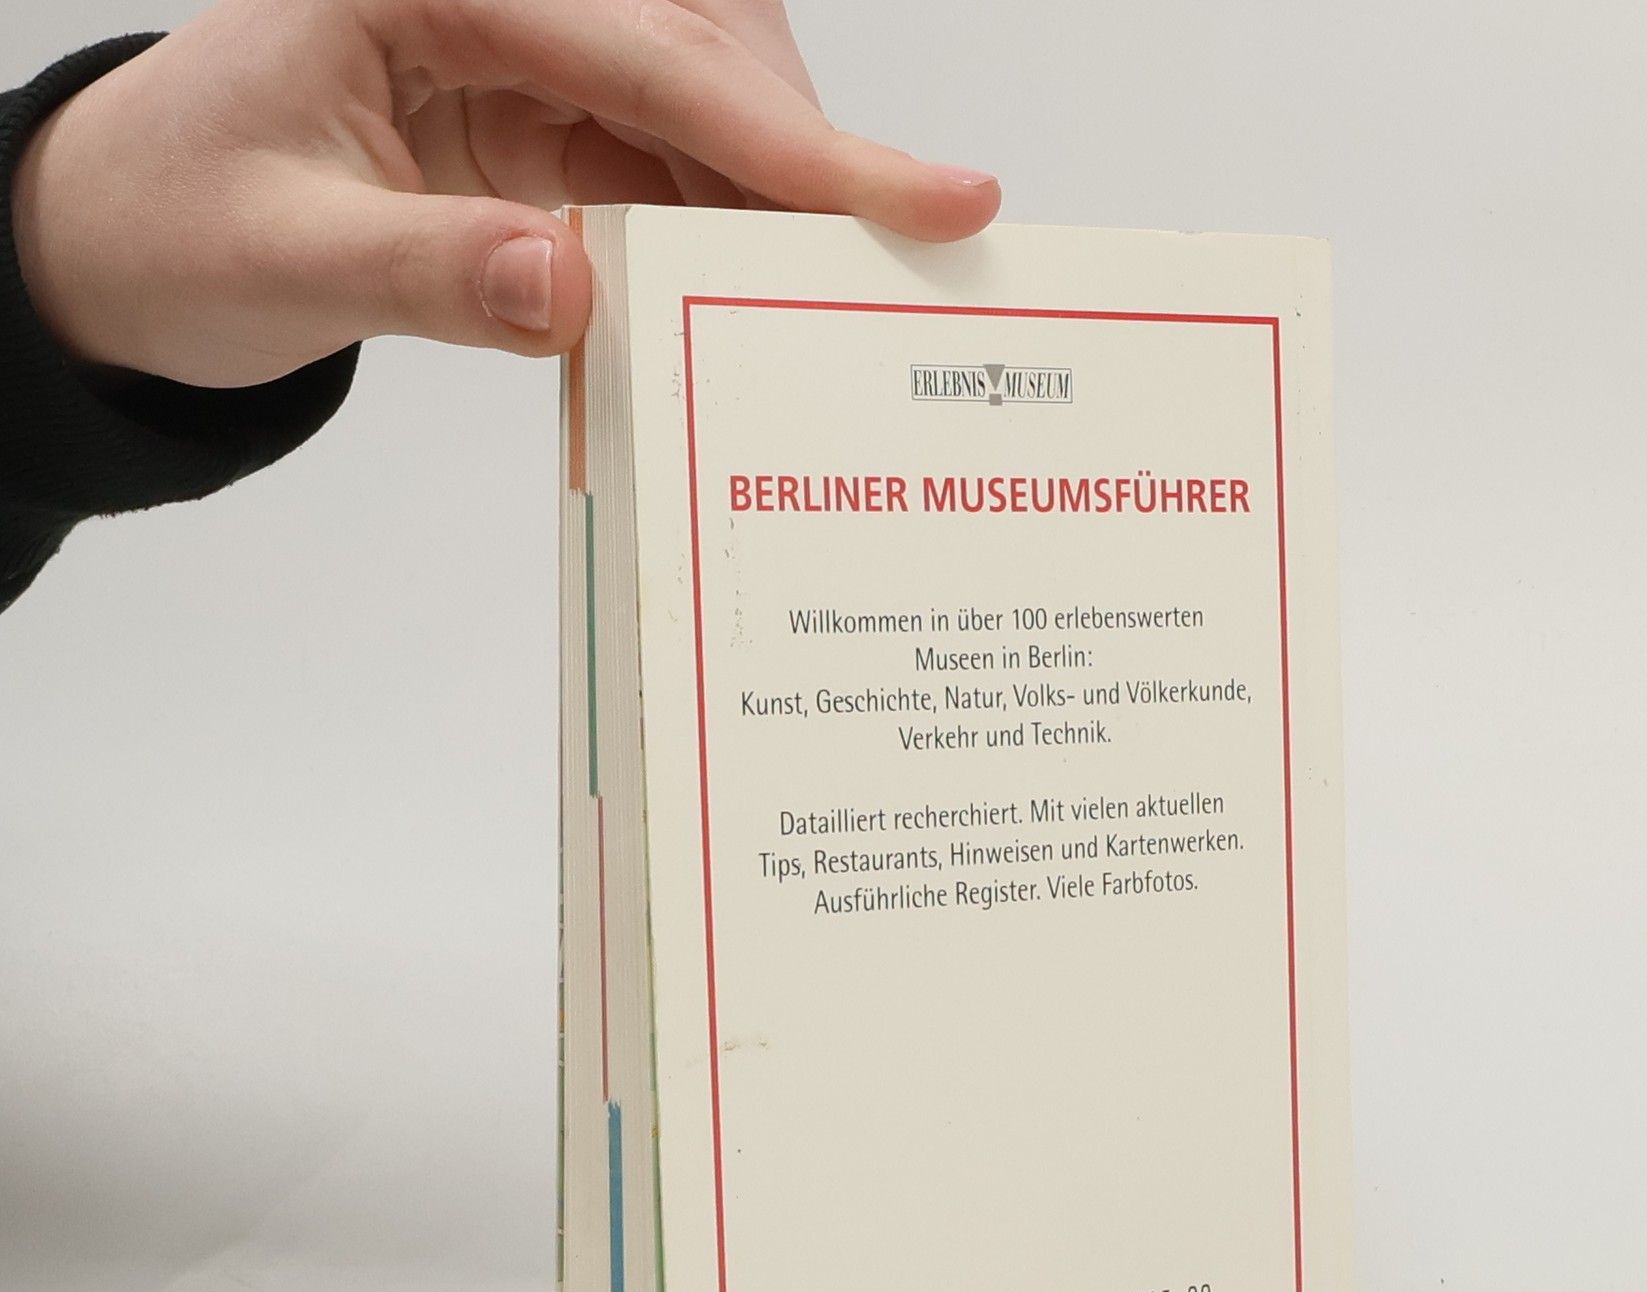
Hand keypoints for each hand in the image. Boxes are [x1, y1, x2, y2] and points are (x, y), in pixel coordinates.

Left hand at [9, 0, 1000, 387]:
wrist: (136, 233)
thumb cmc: (177, 221)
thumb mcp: (282, 256)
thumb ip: (426, 272)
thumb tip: (575, 292)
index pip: (652, 52)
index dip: (799, 138)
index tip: (934, 198)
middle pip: (710, 57)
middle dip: (806, 165)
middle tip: (898, 271)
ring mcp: (534, 58)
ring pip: (709, 112)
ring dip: (773, 208)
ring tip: (826, 307)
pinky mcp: (548, 123)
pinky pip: (671, 171)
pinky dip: (720, 241)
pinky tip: (743, 307)